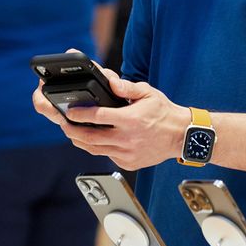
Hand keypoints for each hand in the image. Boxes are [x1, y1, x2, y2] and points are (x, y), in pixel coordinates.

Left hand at [31, 62, 190, 170]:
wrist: (182, 136)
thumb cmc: (165, 113)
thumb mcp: (148, 93)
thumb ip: (126, 87)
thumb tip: (110, 81)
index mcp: (130, 120)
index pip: (97, 117)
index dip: (79, 114)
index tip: (69, 111)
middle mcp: (127, 139)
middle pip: (89, 138)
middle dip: (72, 130)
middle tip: (63, 123)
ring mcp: (126, 154)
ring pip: (94, 150)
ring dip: (80, 140)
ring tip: (73, 131)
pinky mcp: (128, 163)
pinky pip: (106, 156)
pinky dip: (97, 148)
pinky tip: (95, 139)